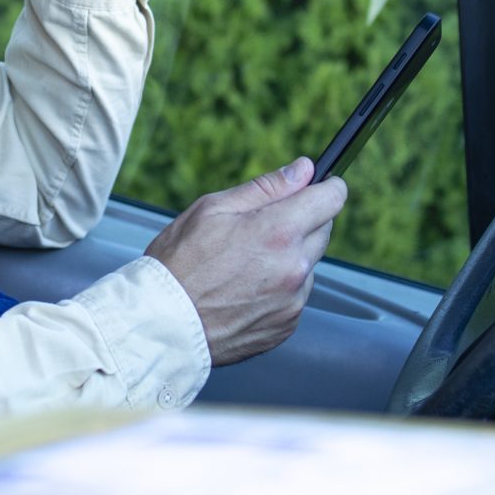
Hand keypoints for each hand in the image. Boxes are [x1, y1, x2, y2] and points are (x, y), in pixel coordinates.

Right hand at [145, 157, 348, 365]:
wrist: (162, 324)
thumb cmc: (179, 264)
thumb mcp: (213, 208)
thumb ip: (267, 187)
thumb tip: (304, 169)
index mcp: (279, 231)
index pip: (332, 198)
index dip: (326, 187)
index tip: (318, 187)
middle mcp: (295, 267)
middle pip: (324, 230)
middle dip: (302, 222)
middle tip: (260, 228)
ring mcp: (293, 300)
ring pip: (308, 265)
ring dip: (289, 258)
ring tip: (244, 266)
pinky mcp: (287, 325)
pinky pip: (295, 296)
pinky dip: (279, 289)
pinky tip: (245, 290)